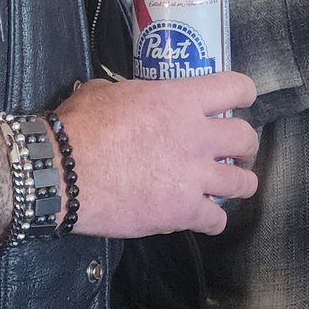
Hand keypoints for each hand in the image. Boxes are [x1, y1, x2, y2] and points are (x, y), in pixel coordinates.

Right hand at [55, 73, 258, 238]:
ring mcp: (194, 176)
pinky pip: (218, 219)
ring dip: (238, 183)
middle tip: (234, 151)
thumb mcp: (104, 91)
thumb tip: (127, 96)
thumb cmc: (78, 128)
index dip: (242, 94)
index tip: (240, 102)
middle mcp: (196, 136)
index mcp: (180, 100)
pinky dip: (212, 221)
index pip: (235, 88)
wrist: (62, 173)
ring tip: (229, 186)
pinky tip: (204, 219)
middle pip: (246, 138)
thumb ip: (129, 92)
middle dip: (244, 145)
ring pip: (243, 182)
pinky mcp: (183, 211)